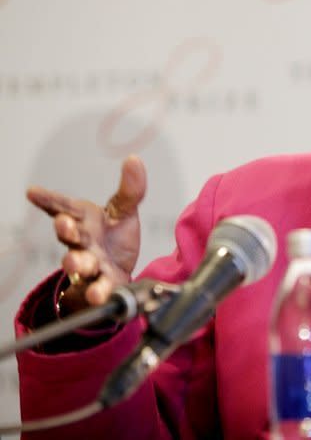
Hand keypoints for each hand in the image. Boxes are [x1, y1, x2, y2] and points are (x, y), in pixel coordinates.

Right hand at [26, 155, 146, 306]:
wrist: (118, 269)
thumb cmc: (114, 236)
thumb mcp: (124, 210)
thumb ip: (130, 189)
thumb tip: (134, 159)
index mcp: (83, 219)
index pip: (64, 206)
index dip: (49, 199)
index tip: (33, 192)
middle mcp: (81, 241)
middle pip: (69, 234)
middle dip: (65, 228)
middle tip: (63, 223)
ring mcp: (89, 263)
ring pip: (78, 262)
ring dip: (76, 262)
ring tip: (77, 262)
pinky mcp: (101, 283)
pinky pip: (97, 288)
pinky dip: (96, 292)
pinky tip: (96, 294)